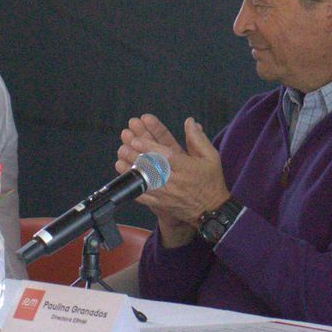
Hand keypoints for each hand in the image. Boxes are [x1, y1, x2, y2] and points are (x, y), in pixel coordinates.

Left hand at [115, 114, 229, 247]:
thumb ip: (198, 139)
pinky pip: (146, 198)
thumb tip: (189, 121)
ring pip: (146, 182)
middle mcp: (176, 180)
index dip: (149, 147)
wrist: (212, 210)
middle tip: (123, 147)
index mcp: (186, 167)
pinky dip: (135, 189)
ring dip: (132, 172)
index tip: (136, 140)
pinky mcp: (162, 204)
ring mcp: (167, 194)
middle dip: (135, 157)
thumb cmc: (211, 181)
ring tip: (119, 161)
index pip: (165, 155)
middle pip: (152, 168)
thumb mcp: (211, 157)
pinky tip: (126, 181)